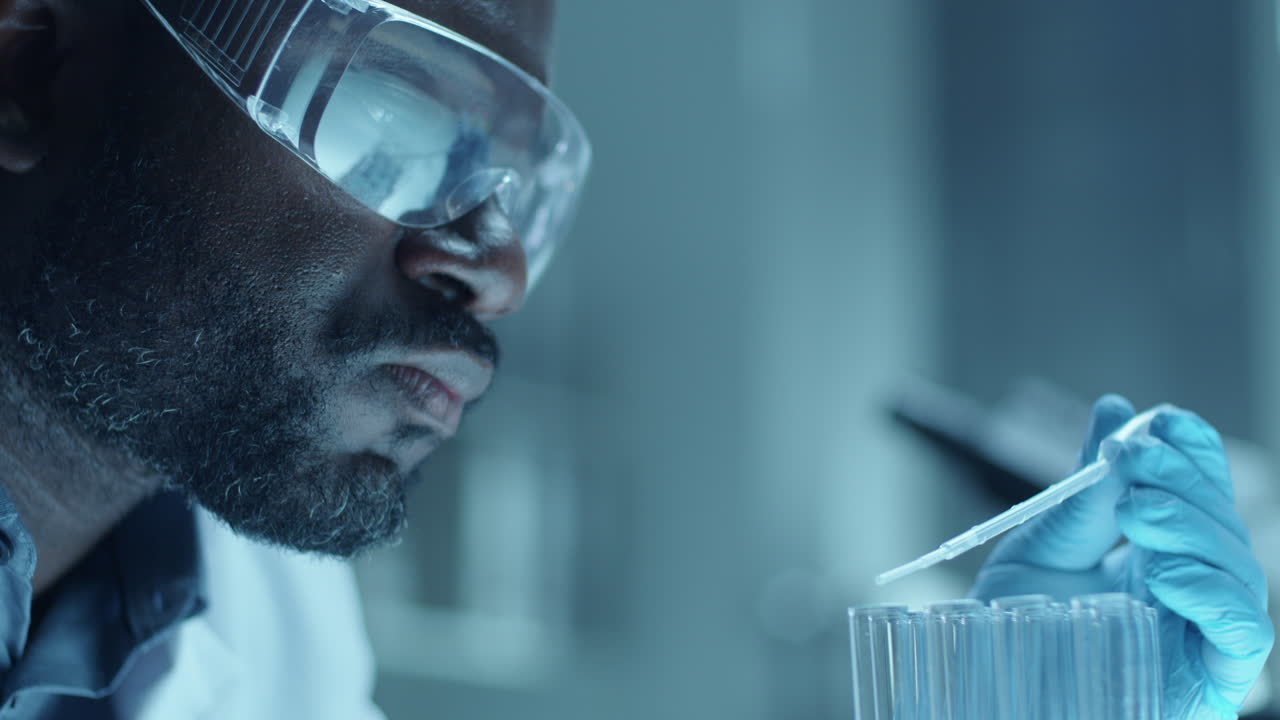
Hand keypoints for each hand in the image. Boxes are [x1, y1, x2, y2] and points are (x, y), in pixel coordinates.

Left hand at [970, 395, 1273, 718]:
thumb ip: (1085, 490)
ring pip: (1239, 571)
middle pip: (1221, 524)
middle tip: (1131, 460)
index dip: (1194, 453)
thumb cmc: (1012, 627)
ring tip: (1137, 511)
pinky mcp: (1209, 681)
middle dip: (1182, 481)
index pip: (1199, 493)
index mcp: (1158, 554)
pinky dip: (1213, 595)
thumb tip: (1116, 409)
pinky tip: (1164, 573)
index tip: (1164, 422)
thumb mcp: (1043, 547)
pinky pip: (1243, 634)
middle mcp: (1189, 593)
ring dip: (1192, 528)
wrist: (985, 690)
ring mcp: (1201, 637)